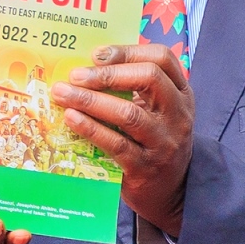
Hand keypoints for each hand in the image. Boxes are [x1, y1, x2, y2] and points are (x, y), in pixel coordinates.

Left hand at [52, 43, 194, 235]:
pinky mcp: (146, 167)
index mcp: (181, 93)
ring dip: (91, 100)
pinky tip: (72, 119)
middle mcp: (178, 114)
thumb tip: (87, 65)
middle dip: (107, 74)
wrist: (171, 191)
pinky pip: (117, 144)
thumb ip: (134, 88)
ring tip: (63, 94)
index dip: (128, 51)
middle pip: (149, 78)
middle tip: (75, 75)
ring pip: (129, 113)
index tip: (97, 54)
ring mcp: (164, 142)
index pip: (162, 58)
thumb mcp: (157, 111)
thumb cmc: (154, 142)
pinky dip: (91, 129)